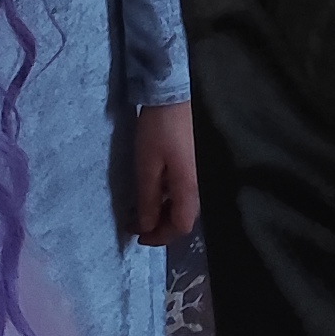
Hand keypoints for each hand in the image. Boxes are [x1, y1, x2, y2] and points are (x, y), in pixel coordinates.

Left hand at [129, 102, 200, 244]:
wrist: (173, 98)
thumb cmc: (158, 132)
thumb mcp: (147, 167)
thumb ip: (147, 200)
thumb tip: (145, 227)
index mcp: (188, 188)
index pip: (180, 226)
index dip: (160, 237)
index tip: (138, 237)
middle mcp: (197, 185)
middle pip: (184, 218)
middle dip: (161, 228)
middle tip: (137, 226)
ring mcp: (196, 174)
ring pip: (183, 206)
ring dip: (163, 214)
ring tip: (142, 212)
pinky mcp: (192, 165)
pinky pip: (182, 193)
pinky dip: (167, 201)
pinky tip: (154, 193)